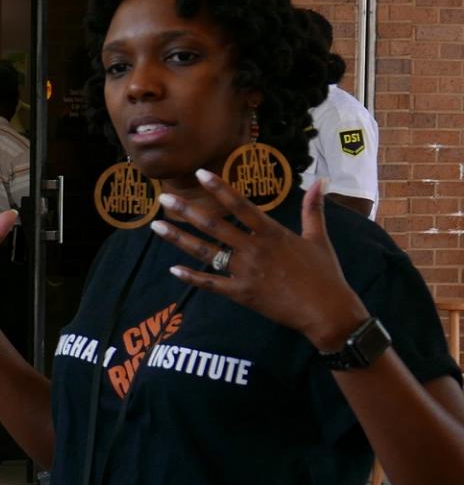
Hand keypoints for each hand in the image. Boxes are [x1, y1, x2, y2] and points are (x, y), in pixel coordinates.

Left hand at [155, 174, 368, 350]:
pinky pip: (211, 283)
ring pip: (205, 252)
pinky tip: (173, 268)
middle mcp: (254, 249)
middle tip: (163, 198)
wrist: (327, 311)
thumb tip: (322, 180)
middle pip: (214, 226)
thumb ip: (313, 209)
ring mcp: (245, 272)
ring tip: (156, 226)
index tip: (199, 174)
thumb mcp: (319, 238)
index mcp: (272, 233)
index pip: (240, 205)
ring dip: (179, 238)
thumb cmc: (325, 274)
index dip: (219, 188)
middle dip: (186, 210)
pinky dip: (191, 277)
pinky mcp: (241, 294)